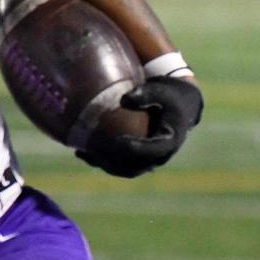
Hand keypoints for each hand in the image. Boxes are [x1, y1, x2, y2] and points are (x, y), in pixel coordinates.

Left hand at [76, 76, 203, 177]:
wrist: (177, 107)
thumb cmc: (169, 96)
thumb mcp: (162, 90)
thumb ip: (147, 93)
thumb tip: (125, 98)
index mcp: (169, 141)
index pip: (151, 150)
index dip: (134, 148)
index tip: (118, 141)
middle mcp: (159, 156)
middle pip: (134, 165)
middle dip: (112, 158)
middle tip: (93, 147)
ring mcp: (147, 160)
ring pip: (123, 169)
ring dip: (103, 163)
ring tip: (82, 152)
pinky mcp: (136, 159)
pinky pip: (116, 166)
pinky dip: (99, 161)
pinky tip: (81, 153)